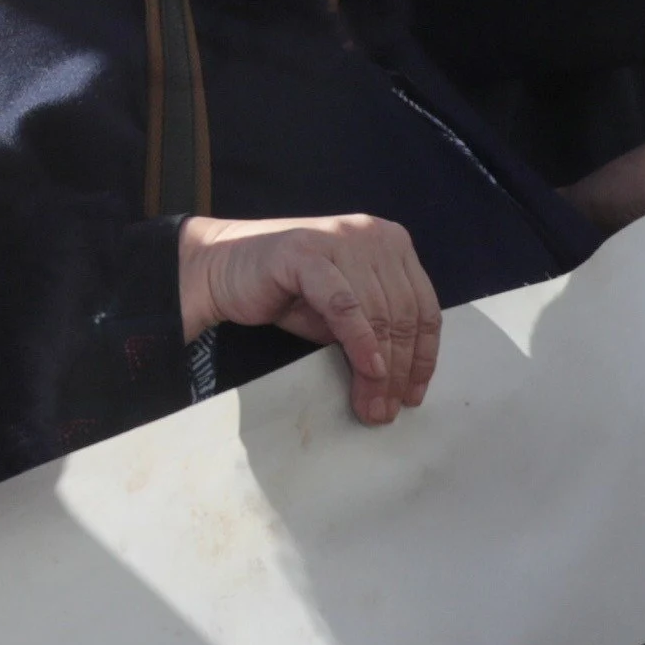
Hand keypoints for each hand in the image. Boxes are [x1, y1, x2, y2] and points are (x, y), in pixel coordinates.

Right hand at [176, 213, 437, 425]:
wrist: (220, 269)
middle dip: (400, 371)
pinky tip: (368, 370)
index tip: (414, 394)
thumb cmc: (284, 292)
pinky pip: (345, 306)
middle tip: (387, 410)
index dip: (424, 356)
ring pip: (378, 314)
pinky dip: (361, 342)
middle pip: (403, 314)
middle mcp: (372, 234)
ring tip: (371, 405)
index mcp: (390, 242)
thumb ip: (377, 329)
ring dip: (380, 370)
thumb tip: (404, 380)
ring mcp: (339, 239)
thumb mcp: (344, 313)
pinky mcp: (306, 253)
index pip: (423, 306)